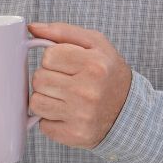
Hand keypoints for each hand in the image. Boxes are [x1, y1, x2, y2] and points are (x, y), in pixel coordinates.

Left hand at [27, 22, 132, 149]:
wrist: (130, 112)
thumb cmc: (108, 74)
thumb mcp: (96, 44)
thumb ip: (62, 32)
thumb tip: (32, 27)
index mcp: (94, 65)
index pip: (48, 56)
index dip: (53, 59)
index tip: (66, 65)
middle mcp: (88, 91)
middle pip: (39, 79)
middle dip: (48, 78)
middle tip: (65, 82)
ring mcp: (81, 116)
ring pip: (36, 102)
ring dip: (46, 99)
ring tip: (64, 98)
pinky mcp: (75, 135)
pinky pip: (43, 125)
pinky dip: (50, 120)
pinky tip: (66, 114)